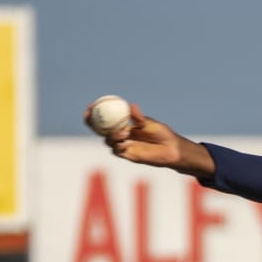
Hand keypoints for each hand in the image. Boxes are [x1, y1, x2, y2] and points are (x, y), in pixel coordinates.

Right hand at [82, 100, 215, 177]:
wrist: (171, 149)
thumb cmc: (162, 134)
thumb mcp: (149, 124)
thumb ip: (138, 118)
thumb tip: (131, 106)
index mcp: (124, 124)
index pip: (106, 118)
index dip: (96, 113)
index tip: (91, 106)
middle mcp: (121, 135)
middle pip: (101, 130)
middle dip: (92, 123)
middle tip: (90, 116)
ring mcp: (123, 145)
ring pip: (108, 141)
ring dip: (111, 136)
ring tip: (123, 133)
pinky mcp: (128, 156)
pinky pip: (117, 152)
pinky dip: (118, 147)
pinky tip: (125, 143)